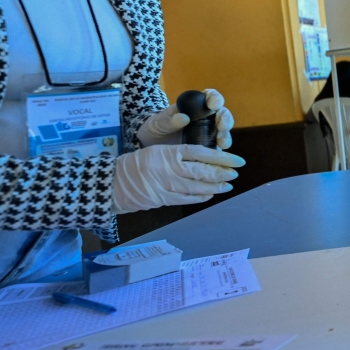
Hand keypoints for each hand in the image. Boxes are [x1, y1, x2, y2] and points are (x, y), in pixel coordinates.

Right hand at [111, 144, 245, 213]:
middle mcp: (168, 168)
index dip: (221, 157)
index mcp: (168, 152)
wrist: (112, 182)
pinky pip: (186, 199)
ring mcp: (165, 185)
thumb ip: (179, 154)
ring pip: (196, 187)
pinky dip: (200, 198)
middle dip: (221, 173)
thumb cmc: (136, 164)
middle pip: (202, 171)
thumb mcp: (157, 150)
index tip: (236, 160)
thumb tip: (205, 158)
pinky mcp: (162, 199)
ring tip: (227, 185)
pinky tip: (210, 195)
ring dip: (214, 187)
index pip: (201, 153)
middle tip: (235, 173)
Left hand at [137, 89, 234, 149]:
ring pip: (223, 132)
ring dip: (226, 136)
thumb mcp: (157, 123)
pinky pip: (217, 150)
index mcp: (194, 106)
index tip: (213, 104)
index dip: (215, 98)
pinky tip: (219, 158)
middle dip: (225, 119)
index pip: (209, 97)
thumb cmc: (154, 129)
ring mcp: (207, 134)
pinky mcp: (207, 149)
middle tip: (222, 126)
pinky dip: (220, 153)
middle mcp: (205, 119)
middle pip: (222, 114)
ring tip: (223, 143)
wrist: (149, 147)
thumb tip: (183, 117)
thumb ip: (168, 120)